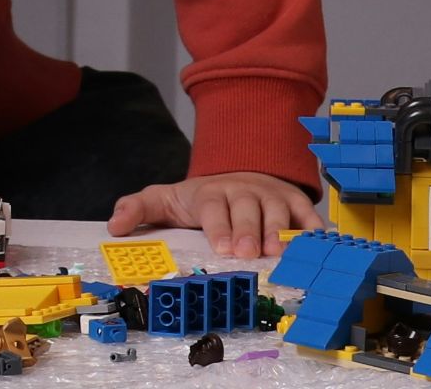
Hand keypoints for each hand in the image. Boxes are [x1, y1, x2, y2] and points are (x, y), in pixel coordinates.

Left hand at [105, 171, 324, 257]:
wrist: (236, 174)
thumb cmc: (199, 198)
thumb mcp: (165, 199)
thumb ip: (138, 209)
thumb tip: (113, 226)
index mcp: (210, 193)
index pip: (214, 208)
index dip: (219, 227)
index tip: (221, 248)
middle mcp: (243, 191)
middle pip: (248, 210)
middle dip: (248, 232)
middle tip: (249, 254)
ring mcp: (271, 196)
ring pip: (278, 212)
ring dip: (280, 232)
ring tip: (280, 254)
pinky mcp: (295, 202)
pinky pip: (307, 216)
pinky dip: (313, 230)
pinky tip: (316, 246)